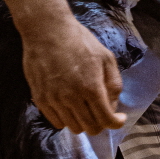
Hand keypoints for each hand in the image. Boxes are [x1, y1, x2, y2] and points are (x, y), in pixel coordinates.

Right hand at [19, 11, 126, 134]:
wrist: (47, 30)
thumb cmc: (79, 40)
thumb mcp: (106, 57)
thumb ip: (113, 83)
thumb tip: (114, 106)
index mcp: (91, 87)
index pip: (106, 120)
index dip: (116, 123)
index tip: (119, 119)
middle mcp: (72, 98)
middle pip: (90, 128)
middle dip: (101, 123)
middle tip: (102, 112)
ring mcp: (54, 100)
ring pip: (74, 128)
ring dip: (84, 122)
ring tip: (86, 107)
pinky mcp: (41, 99)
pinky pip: (57, 122)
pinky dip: (67, 119)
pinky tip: (70, 106)